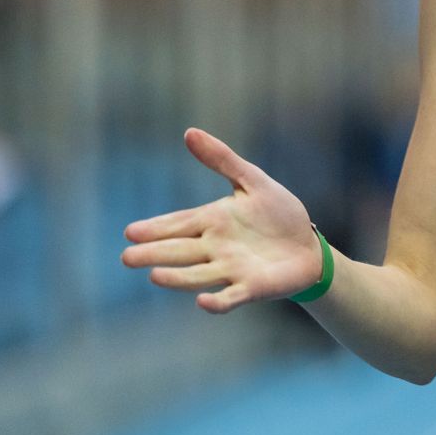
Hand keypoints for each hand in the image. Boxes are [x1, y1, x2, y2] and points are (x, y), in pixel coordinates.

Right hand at [121, 128, 321, 313]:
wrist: (308, 246)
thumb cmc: (278, 214)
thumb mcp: (252, 181)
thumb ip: (222, 159)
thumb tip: (189, 132)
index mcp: (212, 222)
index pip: (178, 224)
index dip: (155, 228)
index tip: (130, 231)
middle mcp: (215, 248)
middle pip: (179, 251)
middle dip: (154, 254)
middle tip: (127, 257)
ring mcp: (231, 270)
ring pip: (198, 275)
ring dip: (177, 277)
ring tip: (154, 275)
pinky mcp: (251, 288)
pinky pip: (230, 297)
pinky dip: (217, 302)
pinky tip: (202, 301)